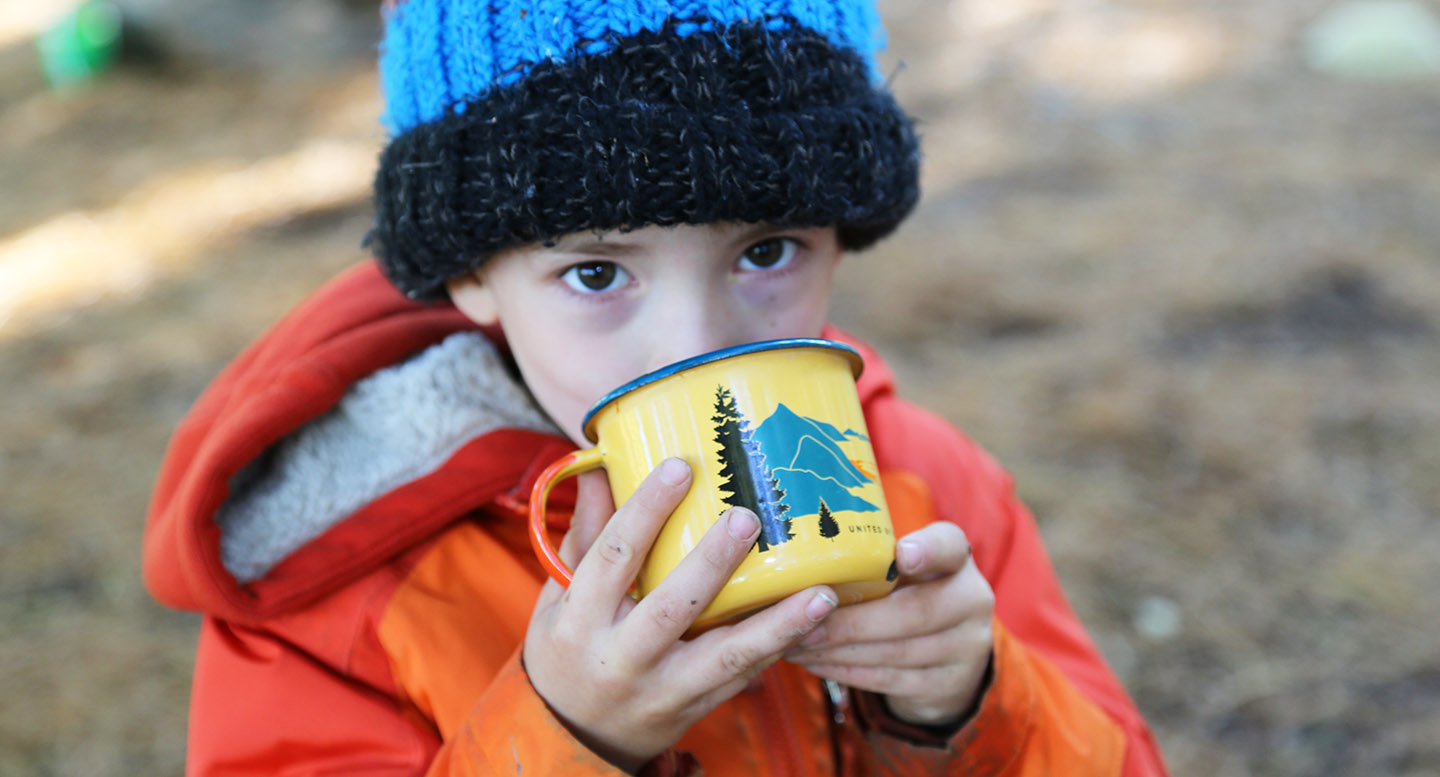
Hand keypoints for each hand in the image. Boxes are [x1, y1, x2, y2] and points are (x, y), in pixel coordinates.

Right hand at [523, 458, 838, 771]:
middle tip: (748, 517)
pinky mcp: (696, 707)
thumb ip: (586, 535)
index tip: (680, 467)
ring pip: (725, 654)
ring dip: (777, 624)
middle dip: (713, 561)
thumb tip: (597, 470)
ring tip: (820, 593)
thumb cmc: (568, 650)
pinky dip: (779, 648)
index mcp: (580, 620)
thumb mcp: (559, 598)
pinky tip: (815, 621)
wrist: (574, 738)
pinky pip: (742, 676)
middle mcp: (622, 657)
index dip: (646, 510)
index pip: (613, 557)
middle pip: (672, 606)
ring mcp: (663, 688)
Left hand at [784, 522, 993, 725]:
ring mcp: (967, 647)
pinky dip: (847, 672)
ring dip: (841, 650)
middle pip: (914, 611)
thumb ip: (871, 559)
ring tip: (797, 644)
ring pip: (898, 651)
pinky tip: (815, 663)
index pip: (949, 545)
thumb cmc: (905, 596)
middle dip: (853, 621)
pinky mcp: (950, 685)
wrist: (946, 659)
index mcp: (957, 559)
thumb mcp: (901, 571)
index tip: (902, 554)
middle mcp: (972, 600)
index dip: (928, 550)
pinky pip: (891, 680)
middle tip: (804, 621)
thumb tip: (797, 555)